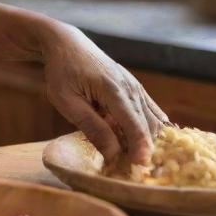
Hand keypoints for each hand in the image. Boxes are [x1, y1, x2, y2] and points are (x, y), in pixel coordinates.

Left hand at [39, 22, 167, 164]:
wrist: (66, 43)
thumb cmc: (62, 72)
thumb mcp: (66, 101)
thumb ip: (91, 127)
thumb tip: (114, 154)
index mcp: (113, 89)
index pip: (134, 124)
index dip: (140, 148)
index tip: (141, 168)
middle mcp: (130, 87)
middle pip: (148, 124)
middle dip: (146, 148)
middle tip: (139, 172)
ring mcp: (135, 86)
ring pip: (153, 119)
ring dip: (150, 140)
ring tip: (141, 161)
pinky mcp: (135, 88)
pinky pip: (150, 112)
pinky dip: (150, 128)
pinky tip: (147, 144)